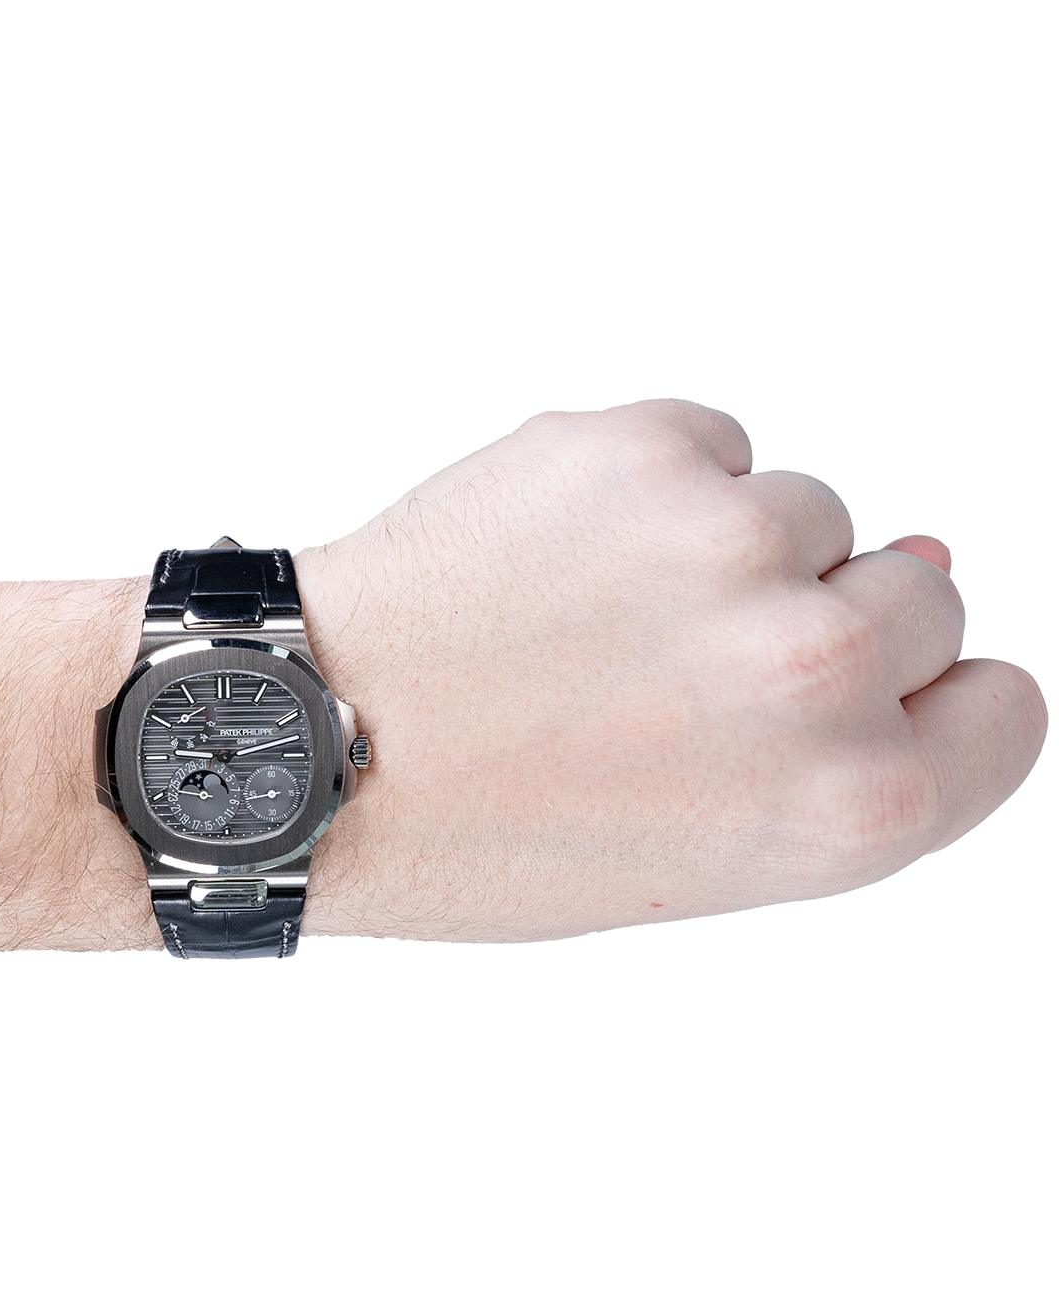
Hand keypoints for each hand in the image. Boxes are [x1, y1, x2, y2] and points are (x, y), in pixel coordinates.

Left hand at [297, 401, 1046, 942]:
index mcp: (852, 804)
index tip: (869, 701)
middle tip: (683, 678)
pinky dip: (655, 490)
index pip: (1007, 705)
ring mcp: (736, 549)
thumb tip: (915, 565)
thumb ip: (840, 748)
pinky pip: (718, 449)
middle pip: (921, 595)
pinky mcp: (648, 453)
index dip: (934, 701)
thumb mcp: (700, 854)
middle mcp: (817, 674)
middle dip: (825, 625)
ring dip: (729, 554)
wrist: (313, 750)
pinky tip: (566, 560)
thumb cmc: (485, 832)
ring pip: (810, 514)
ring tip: (601, 626)